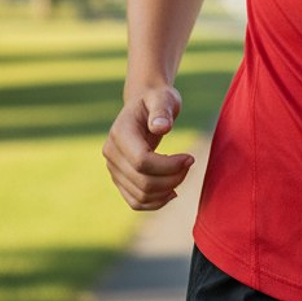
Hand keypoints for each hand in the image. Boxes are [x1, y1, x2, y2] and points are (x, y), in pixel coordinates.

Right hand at [102, 85, 193, 210]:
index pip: (142, 162)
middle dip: (172, 178)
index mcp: (120, 133)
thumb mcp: (163, 98)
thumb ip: (162, 111)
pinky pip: (136, 202)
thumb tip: (161, 127)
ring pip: (140, 196)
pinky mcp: (120, 178)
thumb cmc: (157, 100)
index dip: (169, 166)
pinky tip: (172, 190)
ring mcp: (113, 168)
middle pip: (143, 182)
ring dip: (166, 191)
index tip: (190, 157)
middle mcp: (111, 153)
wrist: (144, 104)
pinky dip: (156, 202)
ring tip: (182, 173)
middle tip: (189, 163)